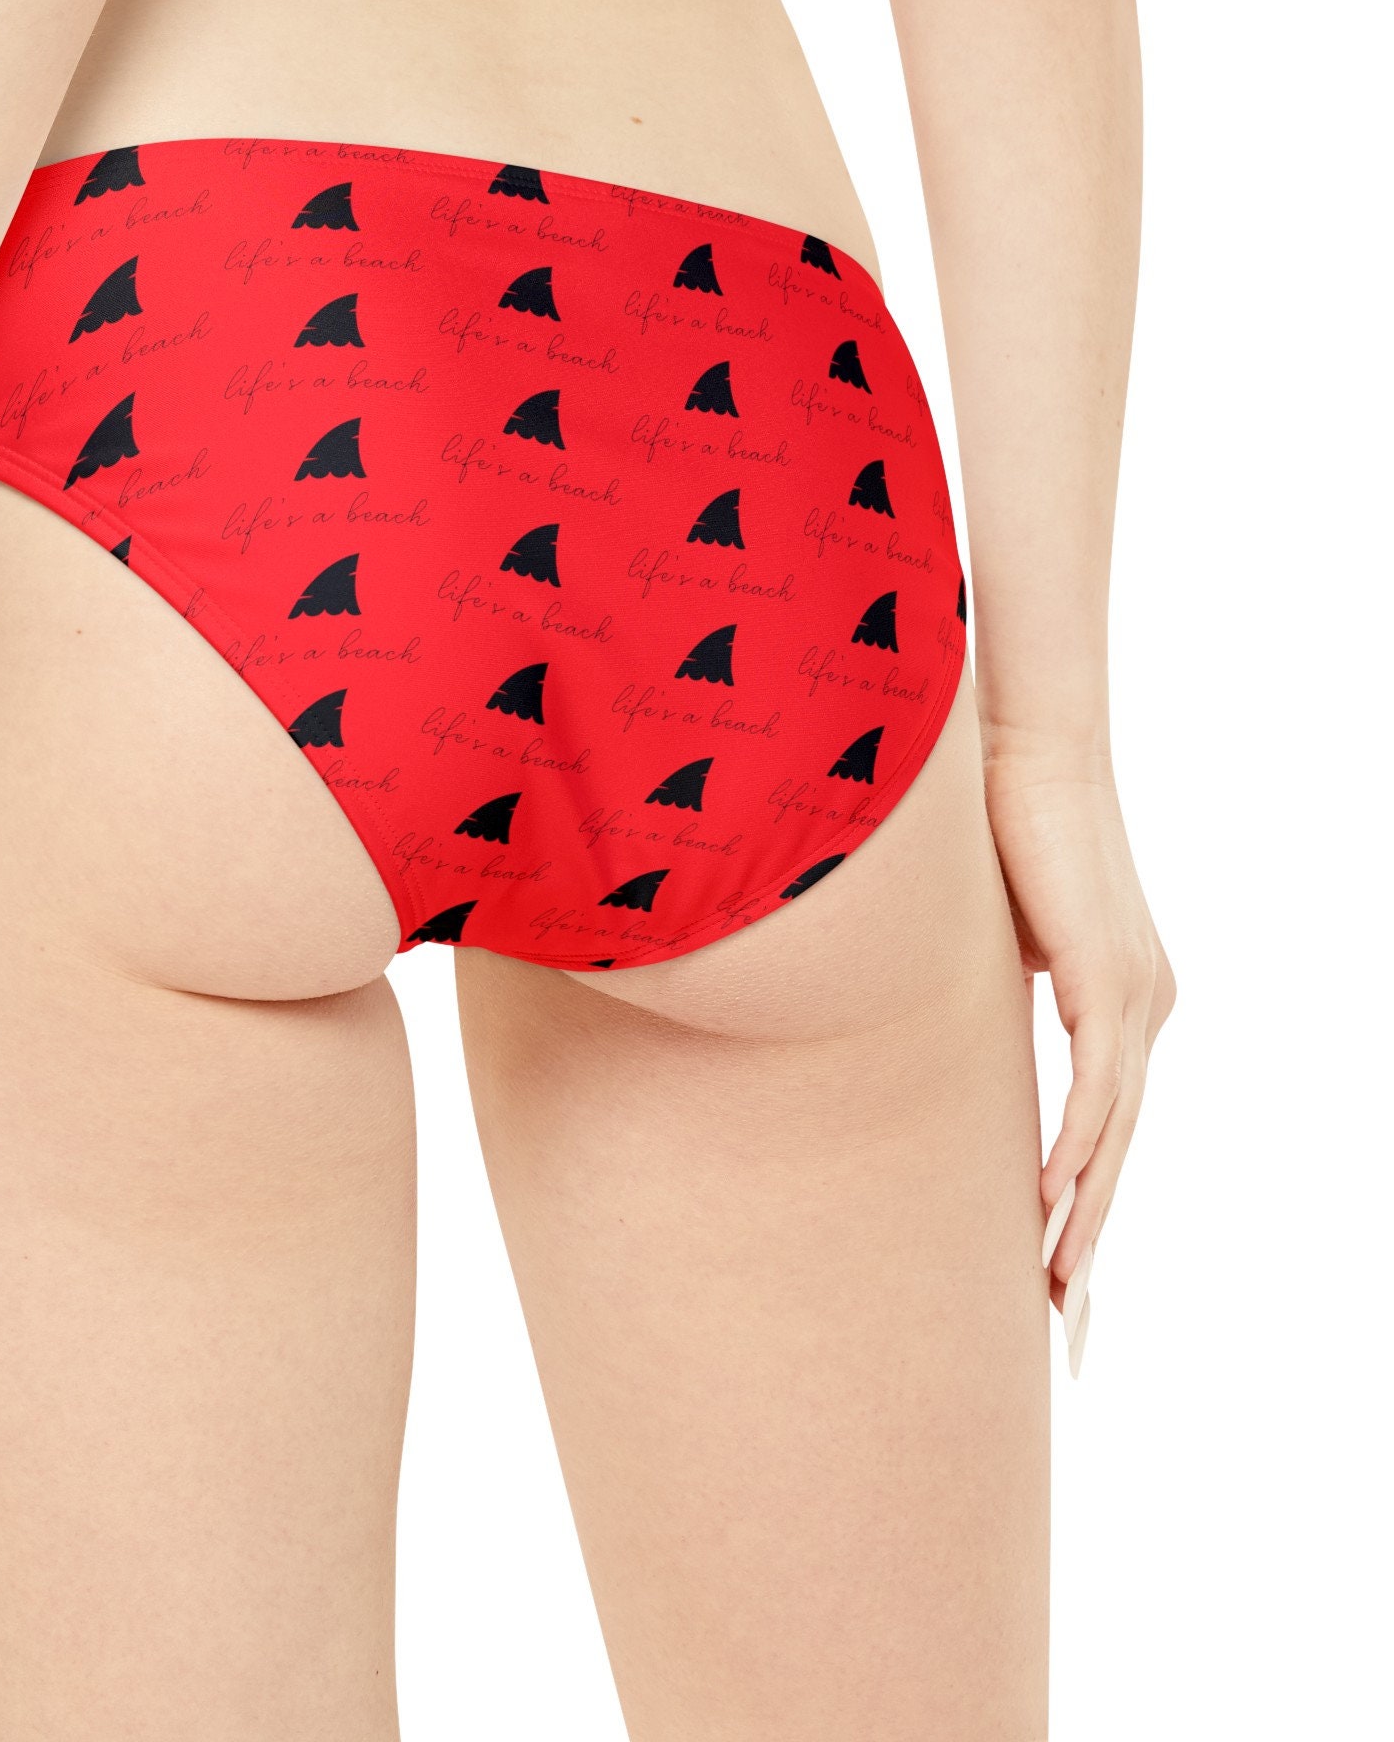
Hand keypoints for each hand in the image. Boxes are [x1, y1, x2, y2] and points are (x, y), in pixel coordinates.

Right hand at [981, 731, 1174, 1374]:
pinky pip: (1100, 1092)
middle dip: (1091, 1242)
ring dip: (1085, 1219)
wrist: (1024, 746)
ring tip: (1057, 1293)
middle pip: (1117, 1151)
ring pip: (1114, 1136)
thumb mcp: (982, 935)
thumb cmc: (992, 827)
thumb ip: (982, 993)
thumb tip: (929, 1034)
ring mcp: (1136, 998)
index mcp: (1116, 999)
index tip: (1055, 1271)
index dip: (1080, 1200)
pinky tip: (1053, 1206)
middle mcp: (1142, 1008)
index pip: (1102, 1124)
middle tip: (1069, 1325)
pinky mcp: (1112, 982)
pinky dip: (1079, 1153)